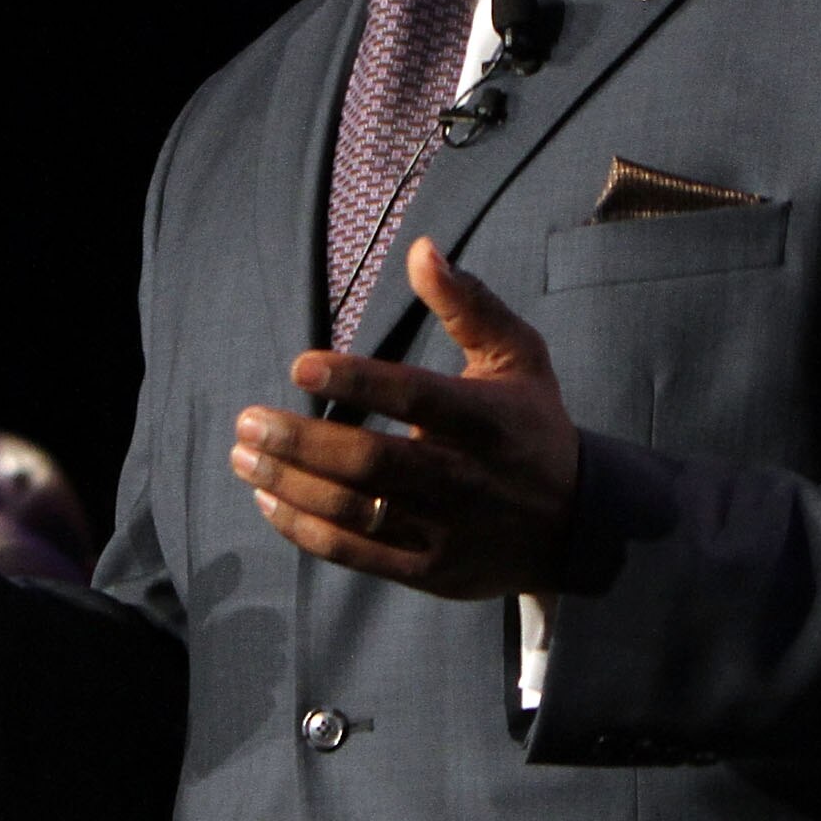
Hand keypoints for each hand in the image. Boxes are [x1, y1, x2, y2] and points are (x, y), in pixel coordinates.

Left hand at [232, 237, 579, 597]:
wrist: (576, 525)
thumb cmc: (531, 424)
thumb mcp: (517, 356)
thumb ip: (468, 304)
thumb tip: (419, 249)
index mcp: (485, 420)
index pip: (414, 397)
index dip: (356, 382)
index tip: (299, 366)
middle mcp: (465, 479)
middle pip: (370, 463)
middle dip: (300, 442)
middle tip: (247, 421)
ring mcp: (447, 532)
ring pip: (355, 511)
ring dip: (290, 485)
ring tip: (243, 457)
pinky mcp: (430, 571)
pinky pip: (357, 554)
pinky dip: (307, 530)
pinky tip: (269, 503)